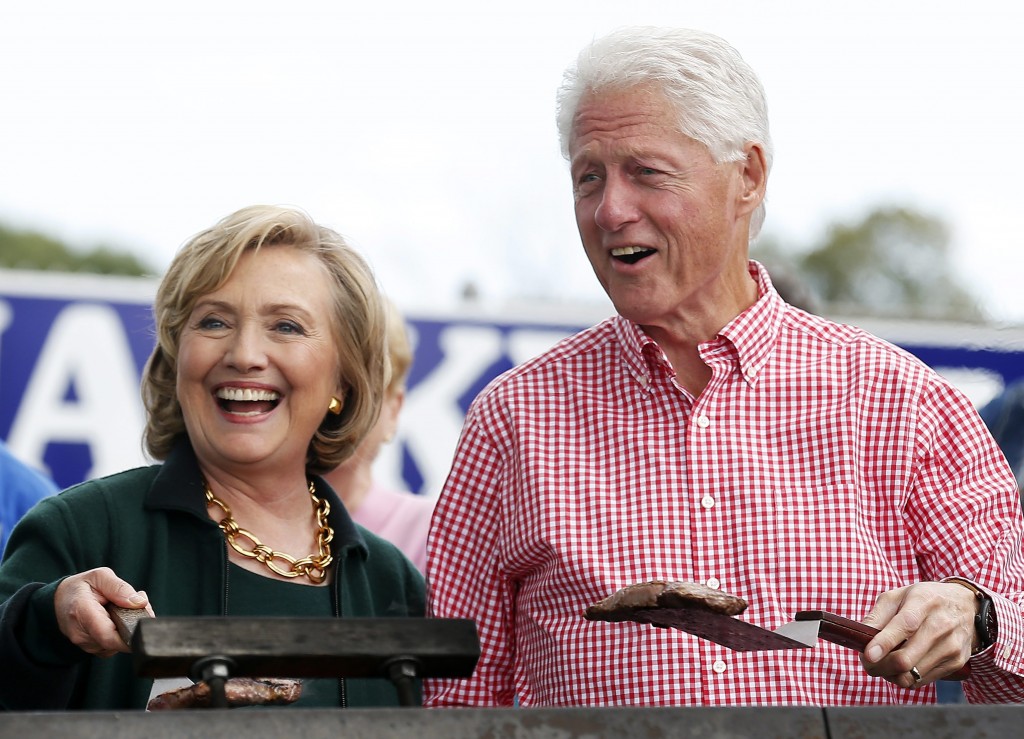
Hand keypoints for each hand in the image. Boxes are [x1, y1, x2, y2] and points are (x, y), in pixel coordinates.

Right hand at [53, 567, 153, 657]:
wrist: (59, 601)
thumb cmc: (80, 587)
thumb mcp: (99, 576)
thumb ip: (119, 588)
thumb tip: (139, 602)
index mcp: (82, 613)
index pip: (108, 636)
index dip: (130, 636)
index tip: (144, 625)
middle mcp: (81, 634)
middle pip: (117, 640)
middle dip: (134, 624)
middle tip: (138, 604)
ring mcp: (85, 644)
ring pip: (117, 644)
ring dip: (128, 628)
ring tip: (123, 609)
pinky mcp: (92, 648)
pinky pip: (113, 646)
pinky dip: (121, 634)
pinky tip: (118, 619)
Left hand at [859, 582, 976, 688]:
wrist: (965, 606)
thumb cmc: (924, 599)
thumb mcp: (898, 595)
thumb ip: (877, 615)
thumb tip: (859, 637)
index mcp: (924, 602)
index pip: (905, 626)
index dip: (884, 643)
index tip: (868, 655)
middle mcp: (941, 625)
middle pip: (906, 659)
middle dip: (879, 666)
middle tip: (867, 662)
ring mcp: (951, 647)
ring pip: (912, 675)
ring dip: (889, 674)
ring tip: (883, 663)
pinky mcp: (956, 663)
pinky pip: (922, 681)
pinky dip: (905, 678)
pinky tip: (901, 666)